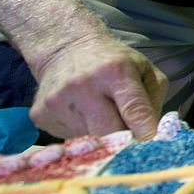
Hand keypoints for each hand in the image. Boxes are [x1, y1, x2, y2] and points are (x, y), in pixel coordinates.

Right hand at [30, 32, 167, 139]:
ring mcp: (58, 101)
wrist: (66, 48)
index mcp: (115, 71)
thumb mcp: (143, 70)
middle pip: (109, 133)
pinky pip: (69, 139)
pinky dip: (81, 134)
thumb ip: (153, 101)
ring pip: (90, 141)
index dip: (145, 131)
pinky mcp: (40, 115)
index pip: (133, 109)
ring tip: (101, 116)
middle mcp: (83, 85)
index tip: (152, 145)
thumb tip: (152, 136)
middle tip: (132, 141)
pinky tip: (81, 115)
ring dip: (102, 138)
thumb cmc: (113, 62)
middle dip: (124, 142)